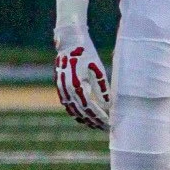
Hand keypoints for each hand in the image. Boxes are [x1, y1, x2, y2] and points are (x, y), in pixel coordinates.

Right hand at [54, 0, 110, 129]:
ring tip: (96, 125)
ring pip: (73, 111)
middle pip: (81, 113)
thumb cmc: (86, 52)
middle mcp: (67, 90)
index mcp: (77, 86)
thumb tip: (108, 105)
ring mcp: (62, 89)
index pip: (90, 108)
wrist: (68, 41)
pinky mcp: (60, 87)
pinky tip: (85, 115)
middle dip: (93, 121)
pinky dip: (76, 113)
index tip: (109, 124)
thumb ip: (102, 88)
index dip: (99, 117)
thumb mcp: (97, 69)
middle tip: (105, 128)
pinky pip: (68, 105)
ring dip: (84, 119)